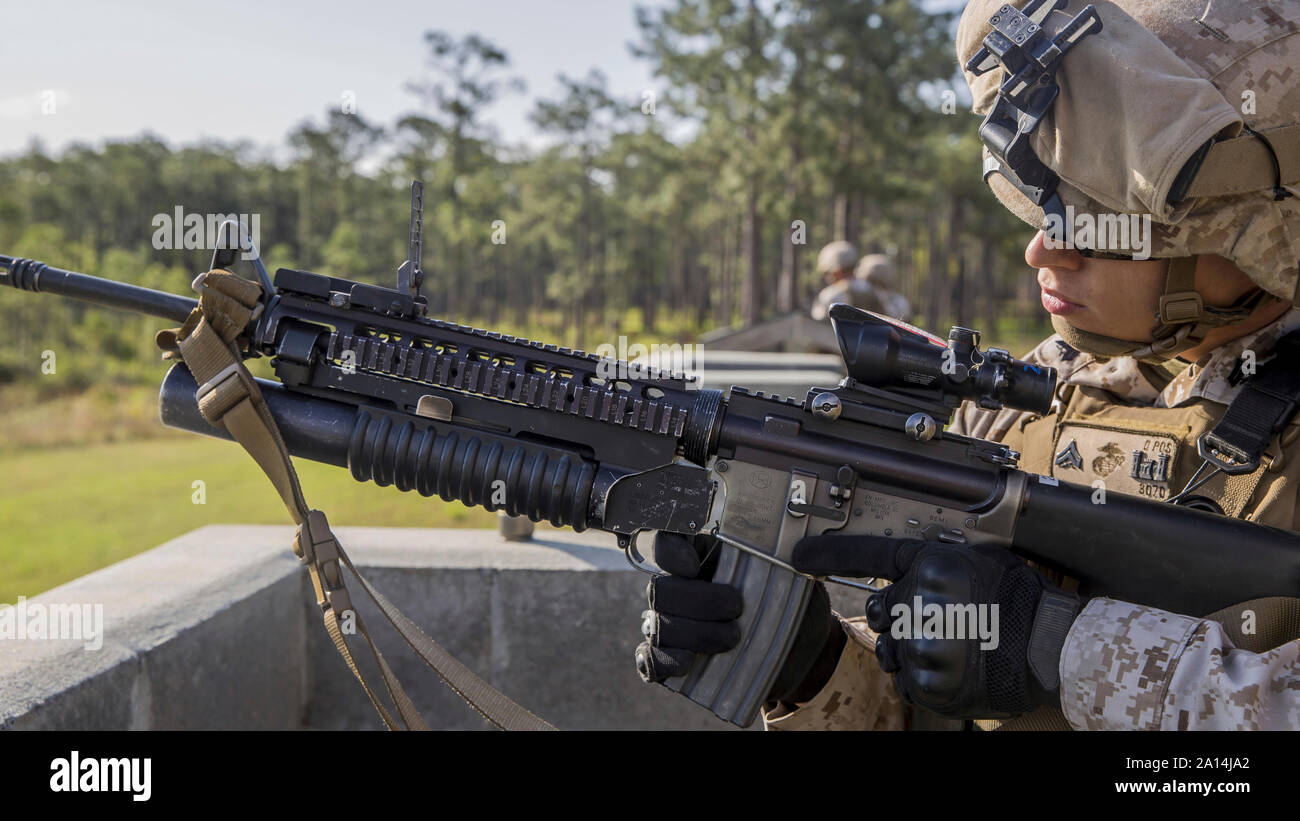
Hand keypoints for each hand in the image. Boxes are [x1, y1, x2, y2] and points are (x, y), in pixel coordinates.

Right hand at [635, 531, 845, 704]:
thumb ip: (785, 556)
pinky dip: (664, 661)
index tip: (692, 566)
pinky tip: (688, 662)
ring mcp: (670, 624)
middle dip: (698, 601)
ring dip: (695, 634)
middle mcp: (678, 587)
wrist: (799, 650)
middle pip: (660, 589)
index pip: (663, 541)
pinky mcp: (672, 660)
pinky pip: (648, 660)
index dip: (667, 551)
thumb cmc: (791, 602)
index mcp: (701, 555)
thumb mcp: (794, 573)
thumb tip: (797, 549)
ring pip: (658, 625)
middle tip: (736, 609)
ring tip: (733, 639)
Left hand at [792, 535, 1083, 718]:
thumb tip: (891, 576)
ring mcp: (921, 646)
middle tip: (938, 620)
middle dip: (900, 615)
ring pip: (891, 649)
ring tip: (952, 645)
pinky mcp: (927, 684)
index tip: (799, 557)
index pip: (866, 556)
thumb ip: (926, 564)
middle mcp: (919, 605)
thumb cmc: (1016, 598)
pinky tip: (953, 666)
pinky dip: (923, 678)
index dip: (828, 555)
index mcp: (929, 566)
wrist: (1049, 646)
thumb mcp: (972, 559)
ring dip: (910, 649)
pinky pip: (906, 681)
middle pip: (880, 611)